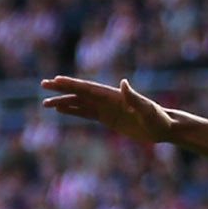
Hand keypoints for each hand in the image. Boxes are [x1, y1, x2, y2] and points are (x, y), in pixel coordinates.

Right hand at [40, 75, 174, 144]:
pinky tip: (62, 110)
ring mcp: (106, 108)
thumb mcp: (147, 109)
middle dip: (61, 89)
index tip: (55, 80)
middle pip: (79, 93)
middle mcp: (107, 99)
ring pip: (79, 103)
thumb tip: (123, 83)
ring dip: (63, 102)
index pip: (88, 88)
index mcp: (113, 95)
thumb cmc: (158, 118)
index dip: (71, 84)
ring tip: (45, 103)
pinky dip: (73, 111)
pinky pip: (86, 113)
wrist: (164, 128)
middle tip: (43, 85)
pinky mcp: (107, 118)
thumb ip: (134, 97)